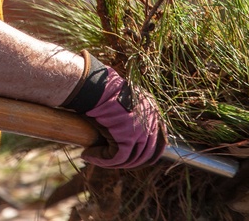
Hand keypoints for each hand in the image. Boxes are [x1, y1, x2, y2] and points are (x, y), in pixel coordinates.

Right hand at [60, 51, 165, 168]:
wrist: (95, 85)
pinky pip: (115, 157)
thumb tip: (121, 132)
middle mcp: (150, 121)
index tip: (135, 159)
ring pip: (129, 158)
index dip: (148, 154)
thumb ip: (129, 114)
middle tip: (110, 161)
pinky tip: (88, 155)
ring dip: (110, 162)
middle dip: (129, 162)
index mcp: (152, 110)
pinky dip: (101, 159)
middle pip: (145, 153)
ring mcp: (140, 131)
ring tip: (94, 156)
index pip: (159, 140)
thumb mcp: (123, 99)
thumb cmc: (102, 89)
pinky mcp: (126, 138)